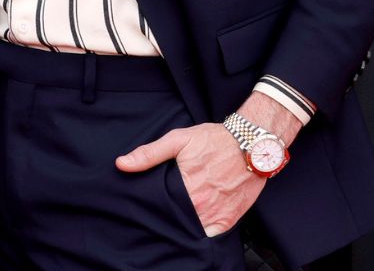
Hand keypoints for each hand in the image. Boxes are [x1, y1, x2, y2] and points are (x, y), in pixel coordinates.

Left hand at [116, 123, 263, 235]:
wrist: (252, 145)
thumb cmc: (214, 140)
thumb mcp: (177, 140)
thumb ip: (149, 154)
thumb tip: (122, 164)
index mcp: (186, 187)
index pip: (159, 207)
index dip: (149, 208)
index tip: (143, 206)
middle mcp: (201, 205)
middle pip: (175, 220)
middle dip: (164, 218)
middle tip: (156, 212)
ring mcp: (217, 214)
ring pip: (192, 230)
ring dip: (182, 226)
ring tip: (171, 219)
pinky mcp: (230, 219)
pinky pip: (211, 235)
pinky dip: (201, 233)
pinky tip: (191, 227)